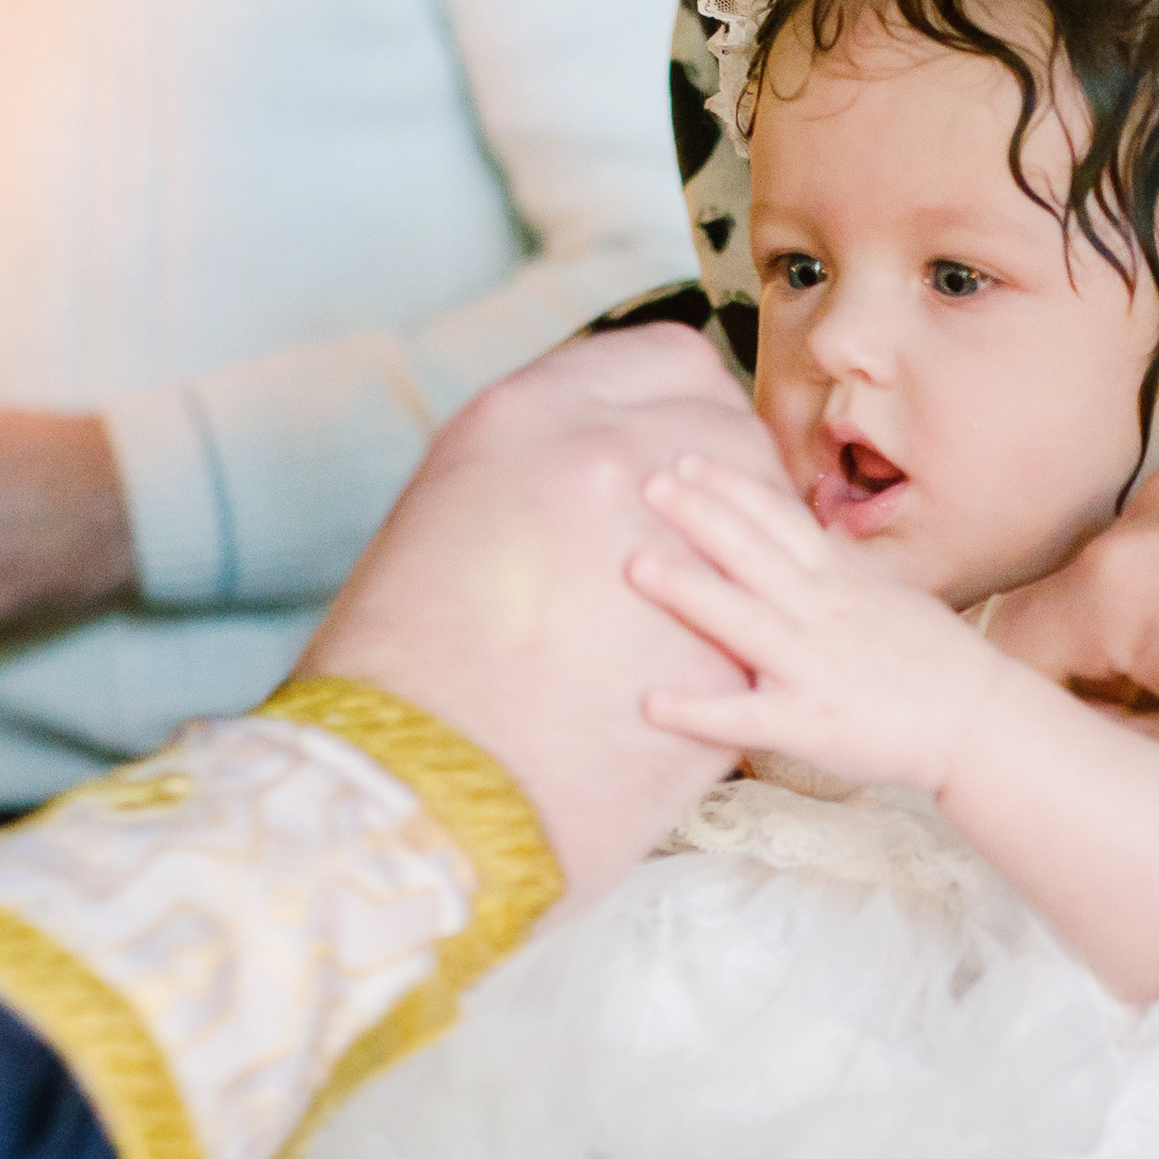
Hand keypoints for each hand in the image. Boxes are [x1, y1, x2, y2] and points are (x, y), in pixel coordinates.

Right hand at [297, 324, 785, 913]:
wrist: (404, 798)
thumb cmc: (392, 672)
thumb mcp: (438, 519)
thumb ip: (524, 473)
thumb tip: (578, 474)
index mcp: (525, 416)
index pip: (667, 360)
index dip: (683, 403)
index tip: (680, 437)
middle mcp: (610, 462)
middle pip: (728, 429)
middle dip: (727, 470)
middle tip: (708, 517)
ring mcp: (680, 550)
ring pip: (766, 515)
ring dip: (755, 543)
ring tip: (732, 579)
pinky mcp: (726, 653)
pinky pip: (765, 614)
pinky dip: (752, 628)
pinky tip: (728, 653)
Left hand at [627, 454, 1027, 794]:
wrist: (979, 721)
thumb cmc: (934, 658)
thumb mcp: (889, 592)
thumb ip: (843, 562)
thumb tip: (812, 528)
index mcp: (840, 580)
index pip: (780, 521)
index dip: (733, 487)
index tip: (687, 458)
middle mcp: (823, 612)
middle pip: (754, 554)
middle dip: (700, 515)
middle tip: (647, 481)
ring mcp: (814, 666)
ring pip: (744, 621)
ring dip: (689, 592)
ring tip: (635, 566)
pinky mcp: (810, 723)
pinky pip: (746, 716)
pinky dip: (698, 711)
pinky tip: (650, 703)